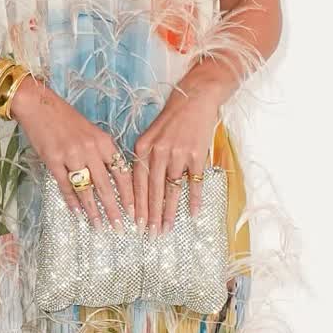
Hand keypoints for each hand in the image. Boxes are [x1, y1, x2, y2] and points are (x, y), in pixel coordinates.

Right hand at [7, 77, 134, 228]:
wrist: (39, 105)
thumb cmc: (67, 119)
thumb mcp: (92, 133)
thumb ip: (103, 153)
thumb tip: (113, 179)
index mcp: (104, 142)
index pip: (122, 172)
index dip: (128, 194)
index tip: (134, 211)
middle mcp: (90, 149)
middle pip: (106, 185)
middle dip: (114, 209)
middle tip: (119, 227)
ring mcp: (71, 155)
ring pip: (86, 189)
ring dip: (93, 211)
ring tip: (98, 226)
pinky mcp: (53, 160)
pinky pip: (65, 185)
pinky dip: (72, 201)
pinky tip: (77, 213)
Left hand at [131, 84, 221, 234]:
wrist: (195, 98)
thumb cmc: (171, 118)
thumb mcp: (150, 135)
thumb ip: (144, 158)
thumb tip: (140, 186)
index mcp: (143, 147)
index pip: (136, 182)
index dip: (137, 204)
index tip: (136, 223)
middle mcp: (158, 152)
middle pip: (152, 190)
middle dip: (151, 215)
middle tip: (150, 234)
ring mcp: (178, 154)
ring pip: (172, 189)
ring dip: (169, 212)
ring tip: (167, 229)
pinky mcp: (197, 154)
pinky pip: (194, 181)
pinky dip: (194, 198)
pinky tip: (193, 213)